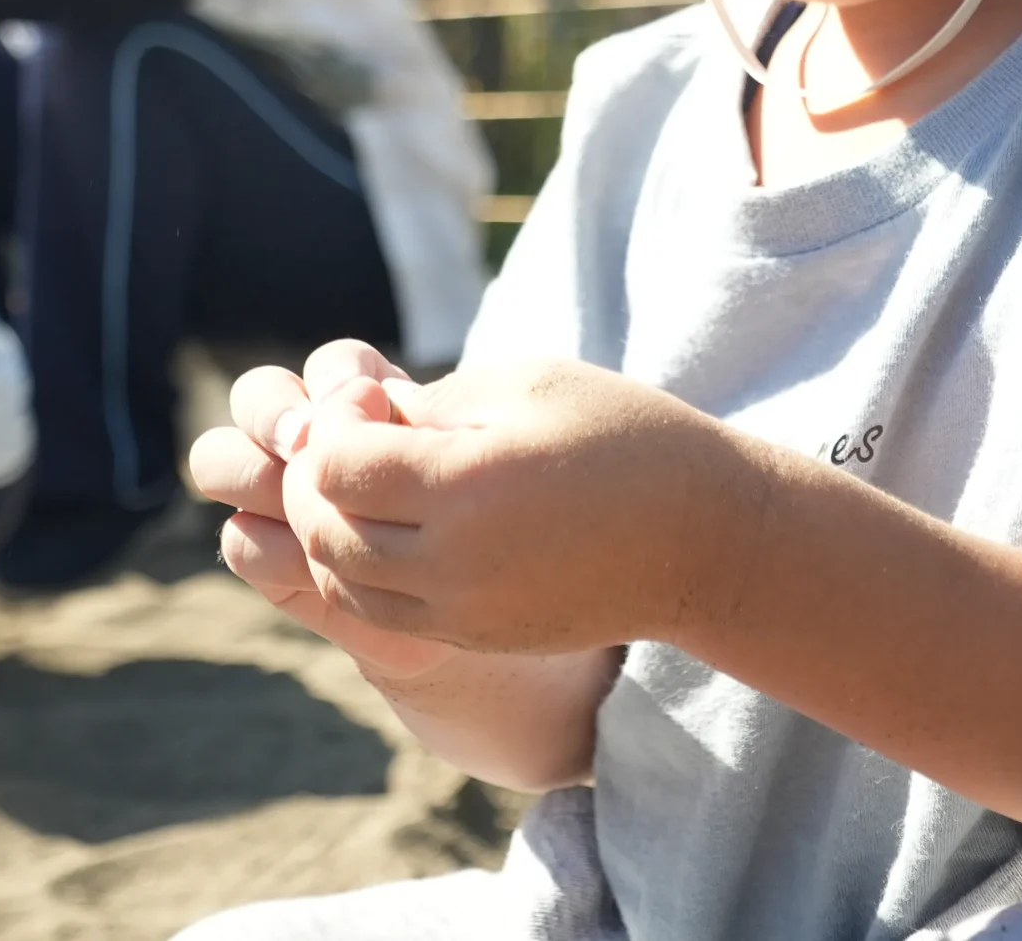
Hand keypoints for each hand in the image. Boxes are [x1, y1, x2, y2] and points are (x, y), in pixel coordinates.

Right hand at [190, 346, 462, 680]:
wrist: (476, 611)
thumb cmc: (480, 526)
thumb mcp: (471, 469)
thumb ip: (430, 431)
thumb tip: (393, 406)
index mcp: (369, 403)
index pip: (334, 365)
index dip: (339, 379)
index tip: (368, 404)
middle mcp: (312, 439)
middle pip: (254, 393)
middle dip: (271, 411)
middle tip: (303, 444)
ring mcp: (279, 495)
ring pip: (219, 458)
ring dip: (253, 474)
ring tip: (303, 505)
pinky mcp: (268, 556)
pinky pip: (240, 540)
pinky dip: (273, 551)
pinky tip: (319, 568)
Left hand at [278, 349, 756, 656]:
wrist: (703, 539)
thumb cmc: (622, 438)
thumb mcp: (529, 384)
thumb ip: (433, 399)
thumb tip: (361, 417)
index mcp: (465, 485)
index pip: (335, 464)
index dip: (334, 424)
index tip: (373, 399)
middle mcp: (453, 562)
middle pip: (324, 528)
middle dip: (318, 479)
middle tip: (353, 440)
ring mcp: (463, 612)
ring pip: (342, 581)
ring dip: (333, 530)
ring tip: (371, 487)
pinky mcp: (477, 637)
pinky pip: (382, 615)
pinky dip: (364, 574)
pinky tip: (396, 531)